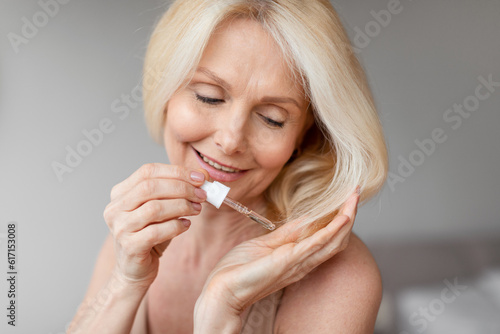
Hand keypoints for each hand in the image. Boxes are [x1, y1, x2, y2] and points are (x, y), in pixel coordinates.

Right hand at [103, 163, 206, 285]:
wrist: (135, 270)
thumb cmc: (150, 235)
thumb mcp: (162, 209)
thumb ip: (176, 191)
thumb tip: (202, 175)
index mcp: (120, 193)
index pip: (147, 171)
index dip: (176, 172)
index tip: (200, 178)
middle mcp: (115, 208)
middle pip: (150, 187)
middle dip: (181, 188)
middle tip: (202, 194)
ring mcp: (120, 228)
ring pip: (154, 208)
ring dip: (181, 206)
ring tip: (196, 209)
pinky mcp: (129, 247)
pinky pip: (157, 231)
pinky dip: (176, 226)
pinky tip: (186, 225)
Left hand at [197, 187, 359, 316]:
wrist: (223, 289)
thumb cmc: (240, 270)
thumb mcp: (266, 244)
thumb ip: (287, 234)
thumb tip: (305, 219)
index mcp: (298, 258)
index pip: (327, 236)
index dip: (339, 218)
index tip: (346, 198)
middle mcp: (304, 262)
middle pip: (337, 239)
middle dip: (349, 215)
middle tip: (356, 193)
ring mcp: (298, 263)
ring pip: (333, 241)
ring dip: (346, 218)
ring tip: (354, 198)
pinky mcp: (289, 261)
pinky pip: (317, 244)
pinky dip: (332, 230)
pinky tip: (342, 217)